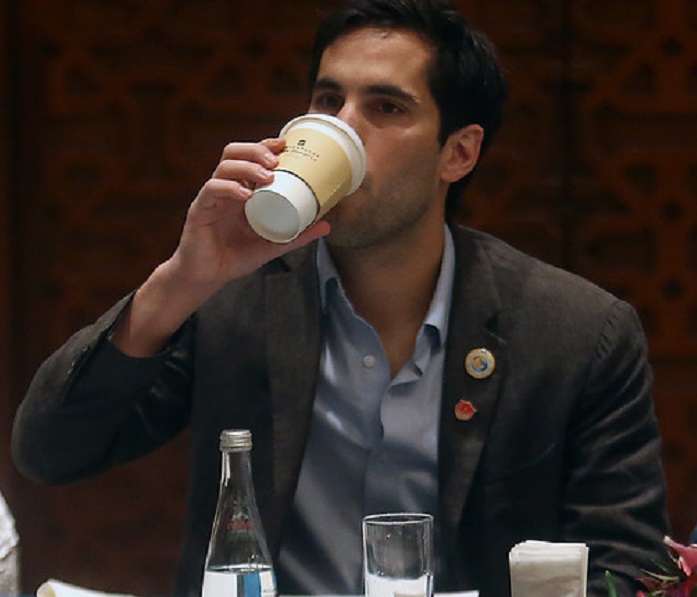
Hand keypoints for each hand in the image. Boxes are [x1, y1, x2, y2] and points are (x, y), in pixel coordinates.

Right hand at [111, 138, 329, 356]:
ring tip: (267, 176)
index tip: (286, 144)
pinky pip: (211, 190)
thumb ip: (296, 235)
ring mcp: (212, 198)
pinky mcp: (200, 210)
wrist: (207, 277)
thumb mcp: (271, 245)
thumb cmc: (235, 257)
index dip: (266, 146)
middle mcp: (226, 189)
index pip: (250, 157)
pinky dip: (229, 188)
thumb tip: (327, 225)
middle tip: (277, 160)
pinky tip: (245, 195)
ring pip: (224, 167)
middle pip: (235, 153)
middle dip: (256, 150)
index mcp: (242, 192)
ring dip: (247, 166)